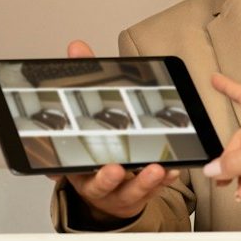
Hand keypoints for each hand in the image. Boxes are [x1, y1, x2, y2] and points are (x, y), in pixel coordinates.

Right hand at [50, 39, 179, 223]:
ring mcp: (120, 191)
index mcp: (75, 165)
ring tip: (156, 168)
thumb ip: (82, 82)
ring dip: (143, 181)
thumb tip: (77, 47)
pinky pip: (154, 190)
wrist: (109, 186)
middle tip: (116, 169)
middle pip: (99, 184)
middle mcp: (96, 182)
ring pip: (130, 191)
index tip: (79, 168)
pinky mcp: (142, 193)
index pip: (68, 167)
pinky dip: (164, 180)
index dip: (67, 171)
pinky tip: (173, 170)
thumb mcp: (86, 116)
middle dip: (108, 178)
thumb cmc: (96, 147)